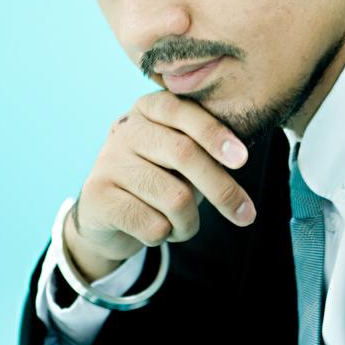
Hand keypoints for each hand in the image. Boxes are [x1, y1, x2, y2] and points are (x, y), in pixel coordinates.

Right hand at [64, 90, 254, 276]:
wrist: (107, 215)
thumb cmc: (159, 179)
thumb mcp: (182, 159)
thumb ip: (205, 151)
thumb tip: (239, 158)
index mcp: (150, 108)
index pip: (185, 113)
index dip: (215, 135)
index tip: (242, 160)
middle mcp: (127, 129)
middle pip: (185, 154)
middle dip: (222, 188)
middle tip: (247, 215)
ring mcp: (108, 161)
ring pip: (175, 198)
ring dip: (189, 223)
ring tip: (182, 225)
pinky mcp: (97, 196)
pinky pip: (153, 226)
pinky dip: (165, 236)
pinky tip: (154, 231)